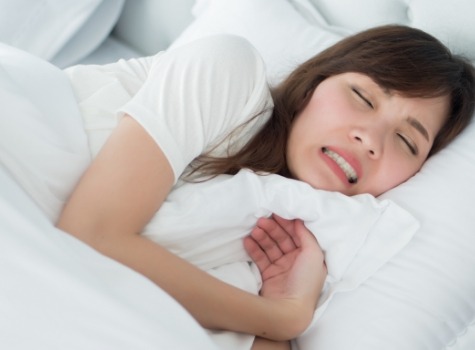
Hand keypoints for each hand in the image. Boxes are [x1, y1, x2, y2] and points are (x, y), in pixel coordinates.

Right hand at [244, 215, 326, 334]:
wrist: (289, 311)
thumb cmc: (305, 282)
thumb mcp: (314, 254)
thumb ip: (306, 235)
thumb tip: (299, 220)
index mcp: (309, 256)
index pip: (297, 234)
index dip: (288, 223)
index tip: (277, 213)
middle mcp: (296, 261)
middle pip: (282, 239)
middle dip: (272, 228)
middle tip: (261, 220)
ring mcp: (281, 268)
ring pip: (270, 246)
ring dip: (262, 236)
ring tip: (254, 230)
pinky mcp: (268, 275)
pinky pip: (260, 258)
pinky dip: (254, 248)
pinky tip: (248, 240)